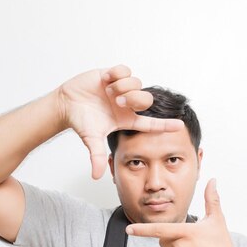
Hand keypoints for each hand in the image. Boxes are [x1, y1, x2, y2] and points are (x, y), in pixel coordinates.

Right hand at [58, 64, 183, 178]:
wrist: (66, 104)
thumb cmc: (80, 122)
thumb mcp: (91, 139)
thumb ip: (96, 156)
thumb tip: (96, 177)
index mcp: (127, 119)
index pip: (151, 123)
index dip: (165, 125)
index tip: (180, 126)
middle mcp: (127, 104)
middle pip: (147, 99)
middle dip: (134, 98)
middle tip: (117, 101)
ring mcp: (121, 89)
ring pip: (137, 82)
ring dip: (123, 86)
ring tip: (108, 90)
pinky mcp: (113, 75)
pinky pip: (125, 70)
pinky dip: (117, 74)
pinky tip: (106, 79)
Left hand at [125, 179, 246, 246]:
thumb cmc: (222, 245)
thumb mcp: (217, 220)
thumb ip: (211, 199)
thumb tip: (213, 181)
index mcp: (187, 233)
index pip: (160, 230)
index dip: (142, 230)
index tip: (129, 230)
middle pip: (162, 241)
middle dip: (171, 240)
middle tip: (190, 243)